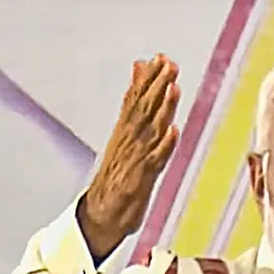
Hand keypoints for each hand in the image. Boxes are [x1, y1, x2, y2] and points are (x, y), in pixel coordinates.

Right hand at [78, 54, 180, 260]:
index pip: (135, 100)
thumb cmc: (117, 176)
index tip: (159, 57)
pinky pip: (155, 161)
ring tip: (173, 87)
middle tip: (167, 63)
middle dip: (156, 85)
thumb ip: (133, 102)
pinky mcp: (141, 180)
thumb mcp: (123, 137)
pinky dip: (164, 146)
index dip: (147, 79)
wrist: (100, 215)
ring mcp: (136, 161)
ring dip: (162, 108)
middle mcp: (129, 143)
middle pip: (143, 109)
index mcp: (125, 132)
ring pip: (150, 131)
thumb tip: (138, 68)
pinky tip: (173, 131)